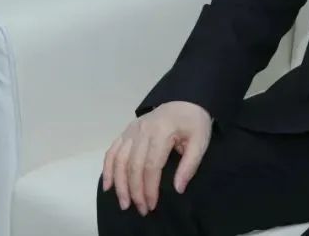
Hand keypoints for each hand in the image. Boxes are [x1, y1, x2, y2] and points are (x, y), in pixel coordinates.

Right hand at [101, 101, 212, 215]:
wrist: (186, 100)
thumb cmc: (194, 122)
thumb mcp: (200, 141)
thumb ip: (190, 165)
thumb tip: (178, 188)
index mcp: (161, 132)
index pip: (151, 166)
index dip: (149, 188)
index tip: (152, 205)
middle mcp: (142, 130)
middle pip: (133, 165)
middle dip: (135, 191)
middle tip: (141, 209)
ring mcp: (132, 129)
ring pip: (119, 160)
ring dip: (119, 184)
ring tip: (124, 203)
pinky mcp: (127, 130)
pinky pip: (112, 150)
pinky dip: (107, 168)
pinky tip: (108, 185)